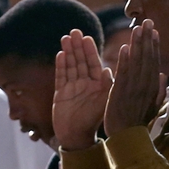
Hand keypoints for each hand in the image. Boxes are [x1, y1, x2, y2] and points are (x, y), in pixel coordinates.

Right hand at [53, 29, 111, 150]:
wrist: (77, 137)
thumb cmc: (94, 122)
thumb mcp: (102, 103)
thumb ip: (105, 87)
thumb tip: (108, 70)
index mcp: (97, 85)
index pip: (93, 64)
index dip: (90, 51)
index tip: (88, 38)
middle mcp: (85, 84)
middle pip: (80, 62)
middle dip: (78, 47)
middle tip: (75, 31)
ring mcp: (72, 88)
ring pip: (70, 66)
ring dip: (68, 52)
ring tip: (66, 38)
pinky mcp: (60, 93)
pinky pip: (60, 77)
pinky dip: (60, 66)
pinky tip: (60, 54)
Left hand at [103, 19, 165, 136]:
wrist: (127, 137)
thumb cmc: (138, 121)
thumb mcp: (152, 106)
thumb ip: (158, 90)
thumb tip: (163, 75)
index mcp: (152, 87)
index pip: (154, 61)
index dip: (154, 45)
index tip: (154, 31)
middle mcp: (145, 86)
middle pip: (147, 58)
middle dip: (147, 39)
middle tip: (147, 21)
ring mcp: (133, 89)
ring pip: (137, 63)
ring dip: (137, 45)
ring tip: (137, 28)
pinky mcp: (121, 93)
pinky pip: (124, 74)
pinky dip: (125, 61)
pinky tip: (126, 47)